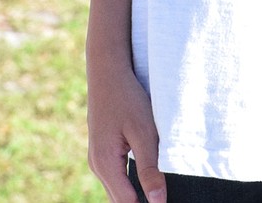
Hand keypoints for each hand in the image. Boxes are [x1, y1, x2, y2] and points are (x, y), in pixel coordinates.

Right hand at [87, 63, 166, 202]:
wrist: (107, 71)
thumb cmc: (126, 97)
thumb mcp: (144, 132)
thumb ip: (150, 168)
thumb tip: (158, 202)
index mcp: (105, 163)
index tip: (165, 202)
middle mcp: (97, 166)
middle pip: (120, 201)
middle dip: (141, 202)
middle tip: (163, 197)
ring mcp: (97, 159)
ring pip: (117, 191)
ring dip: (135, 195)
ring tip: (157, 191)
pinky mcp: (101, 152)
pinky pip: (116, 178)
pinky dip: (130, 184)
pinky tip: (146, 179)